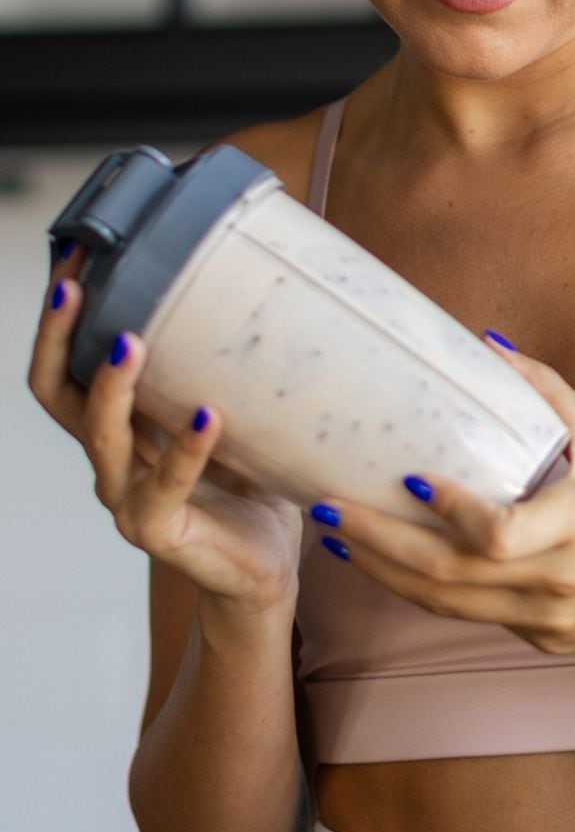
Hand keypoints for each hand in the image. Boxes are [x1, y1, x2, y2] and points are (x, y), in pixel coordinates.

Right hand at [27, 262, 301, 614]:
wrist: (261, 570)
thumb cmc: (245, 489)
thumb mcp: (228, 417)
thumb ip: (220, 371)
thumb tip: (258, 284)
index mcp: (118, 431)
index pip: (63, 369)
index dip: (57, 320)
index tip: (73, 261)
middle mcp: (111, 461)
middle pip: (59, 394)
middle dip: (59, 336)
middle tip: (75, 285)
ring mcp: (127, 498)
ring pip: (101, 436)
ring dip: (113, 385)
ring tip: (132, 340)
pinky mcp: (158, 530)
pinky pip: (167, 484)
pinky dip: (188, 449)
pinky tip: (208, 417)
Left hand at [311, 336, 574, 656]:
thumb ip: (546, 391)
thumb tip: (486, 343)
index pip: (498, 535)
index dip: (449, 512)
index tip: (409, 478)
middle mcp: (556, 581)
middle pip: (447, 575)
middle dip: (376, 542)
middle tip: (326, 508)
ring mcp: (545, 619)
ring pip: (445, 604)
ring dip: (382, 571)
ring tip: (337, 536)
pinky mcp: (539, 639)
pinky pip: (467, 614)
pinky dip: (422, 588)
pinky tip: (386, 562)